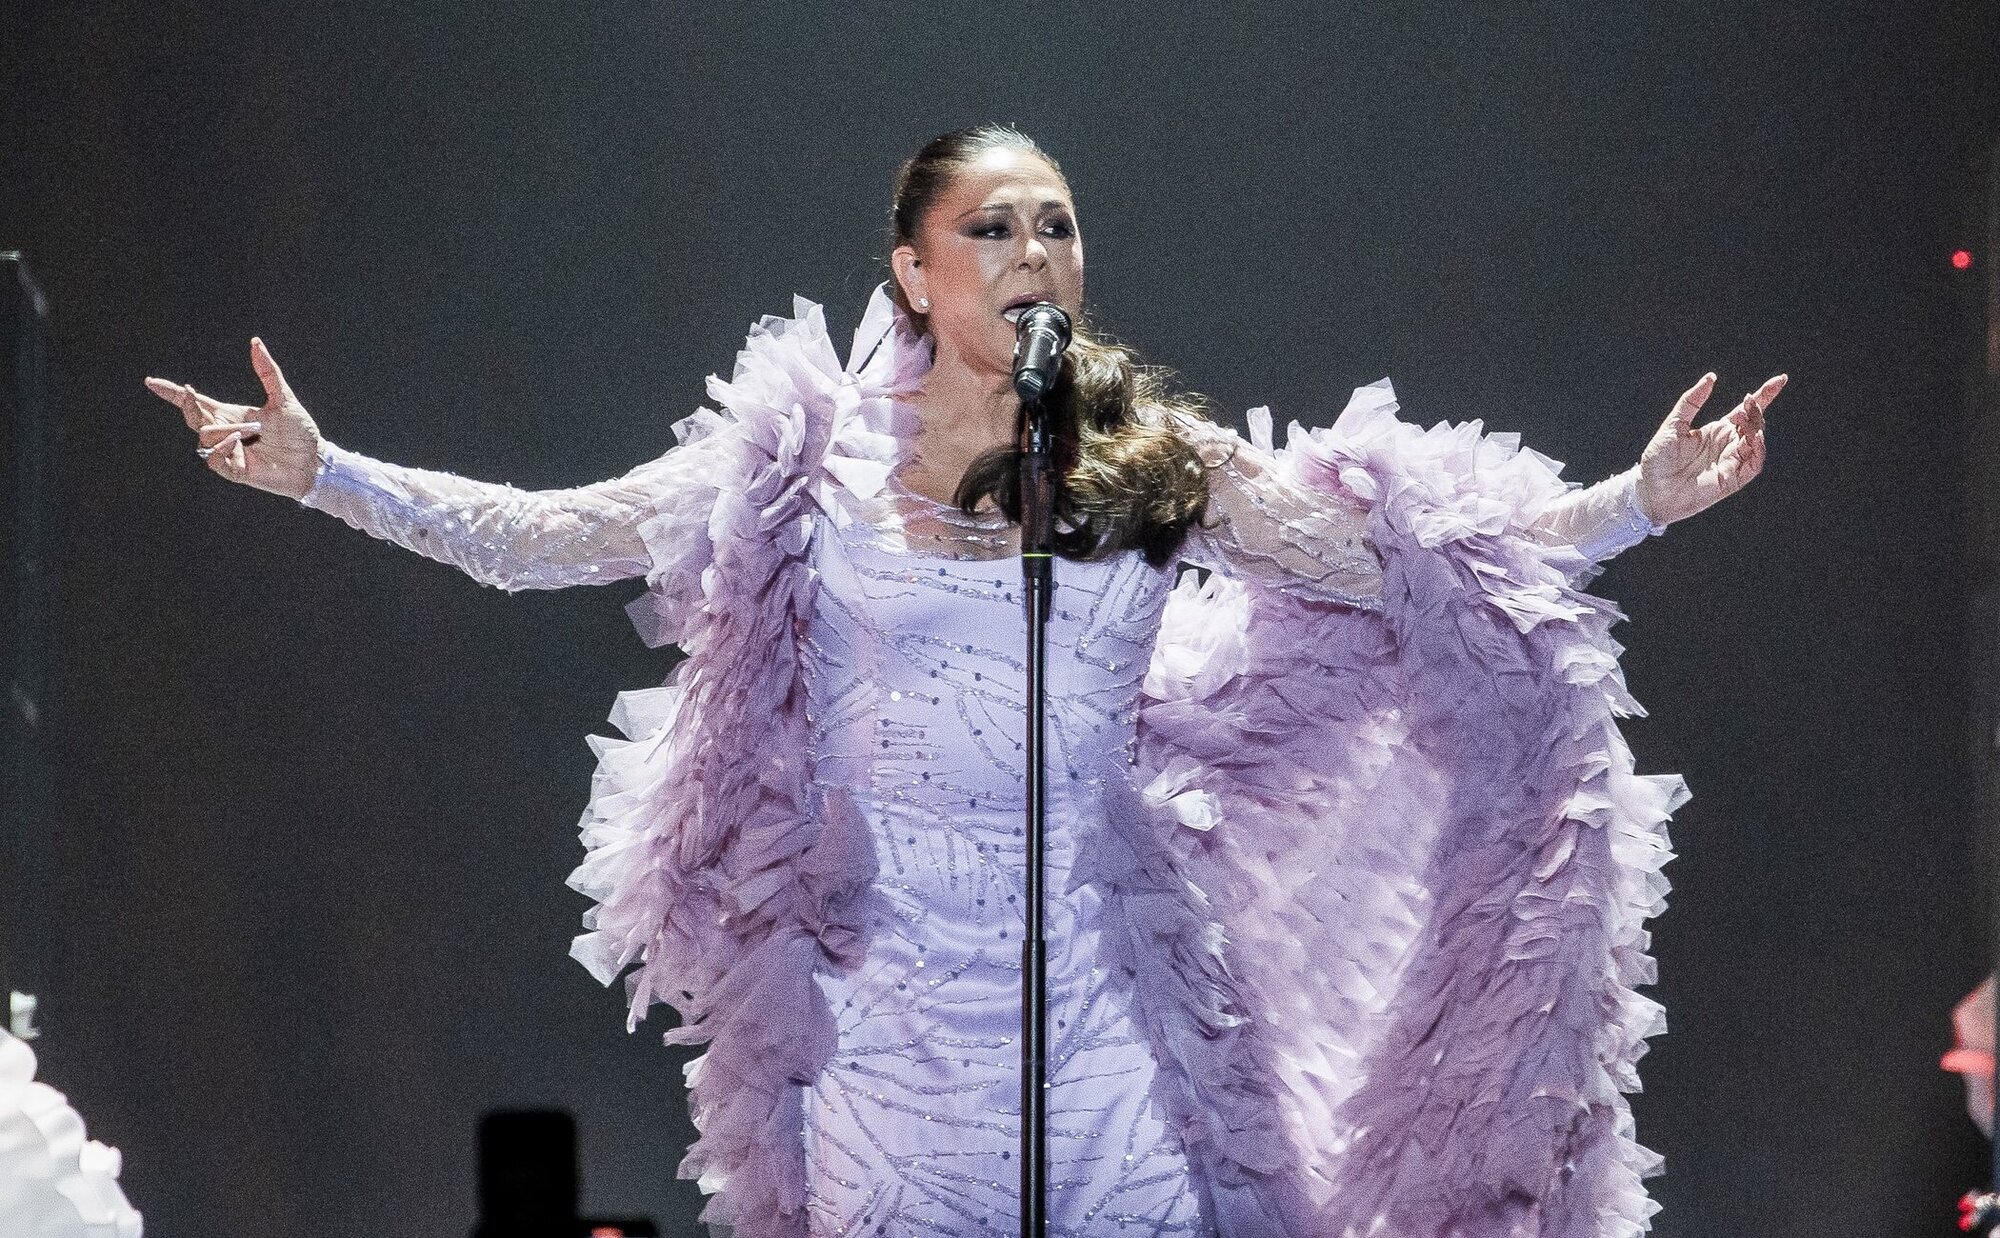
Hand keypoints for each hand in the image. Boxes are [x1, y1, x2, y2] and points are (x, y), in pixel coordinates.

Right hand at [145, 337, 323, 499]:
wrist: (315, 461)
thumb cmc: (300, 432)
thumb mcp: (284, 398)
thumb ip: (268, 372)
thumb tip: (255, 342)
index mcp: (231, 415)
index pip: (196, 403)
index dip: (173, 393)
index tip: (152, 382)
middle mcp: (226, 432)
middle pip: (192, 417)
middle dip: (189, 404)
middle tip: (196, 394)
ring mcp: (229, 452)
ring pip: (204, 437)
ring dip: (225, 430)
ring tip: (252, 434)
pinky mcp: (235, 470)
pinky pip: (213, 459)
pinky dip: (223, 449)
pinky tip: (239, 445)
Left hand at [1634, 371, 1785, 524]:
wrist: (1650, 490)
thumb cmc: (1658, 459)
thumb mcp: (1673, 424)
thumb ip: (1691, 401)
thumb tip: (1711, 377)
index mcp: (1717, 431)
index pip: (1745, 411)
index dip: (1763, 396)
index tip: (1780, 379)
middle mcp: (1727, 445)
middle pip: (1754, 424)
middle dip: (1757, 410)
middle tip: (1750, 401)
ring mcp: (1731, 462)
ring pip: (1756, 443)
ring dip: (1757, 428)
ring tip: (1748, 418)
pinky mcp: (1731, 479)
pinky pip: (1753, 464)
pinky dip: (1757, 450)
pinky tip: (1753, 437)